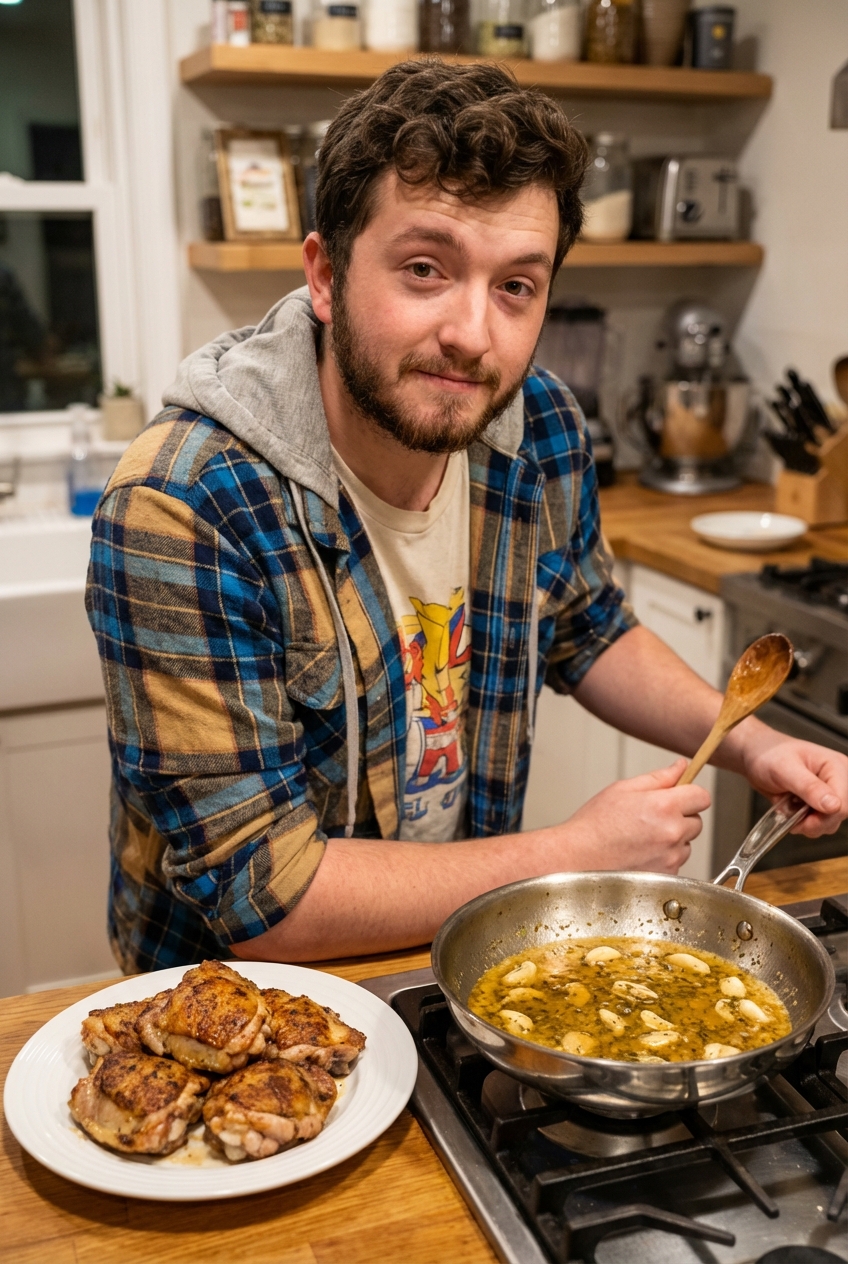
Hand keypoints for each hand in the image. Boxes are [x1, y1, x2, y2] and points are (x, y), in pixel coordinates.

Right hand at [558, 758, 710, 873]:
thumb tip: (681, 767)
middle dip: (680, 817)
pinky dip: (664, 858)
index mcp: (664, 806)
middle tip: (652, 818)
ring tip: (642, 838)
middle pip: (696, 821)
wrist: (577, 859)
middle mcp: (672, 833)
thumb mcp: (623, 789)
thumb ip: (658, 778)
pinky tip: (641, 854)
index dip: (690, 794)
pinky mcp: (667, 876)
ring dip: (673, 840)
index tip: (680, 796)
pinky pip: (675, 862)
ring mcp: (671, 857)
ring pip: (686, 843)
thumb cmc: (595, 825)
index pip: (702, 796)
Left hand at [738, 726, 847, 837]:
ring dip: (807, 824)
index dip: (824, 817)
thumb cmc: (768, 754)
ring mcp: (829, 792)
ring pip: (829, 823)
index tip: (803, 820)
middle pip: (838, 815)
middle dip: (814, 822)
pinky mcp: (820, 802)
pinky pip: (819, 823)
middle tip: (791, 815)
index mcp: (836, 766)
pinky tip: (791, 811)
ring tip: (789, 809)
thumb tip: (833, 805)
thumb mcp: (784, 769)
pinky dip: (804, 823)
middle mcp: (837, 779)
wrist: (756, 757)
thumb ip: (809, 787)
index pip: (843, 803)